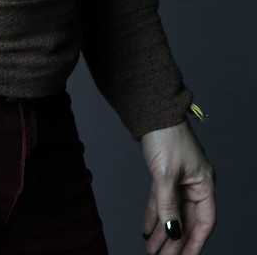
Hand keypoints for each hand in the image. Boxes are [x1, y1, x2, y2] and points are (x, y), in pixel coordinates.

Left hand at [140, 121, 214, 254]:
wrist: (151, 109)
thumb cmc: (165, 136)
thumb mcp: (165, 174)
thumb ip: (168, 205)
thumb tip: (173, 233)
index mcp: (204, 183)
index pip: (204, 221)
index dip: (195, 242)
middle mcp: (195, 183)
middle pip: (187, 219)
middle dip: (174, 240)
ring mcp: (180, 178)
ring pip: (172, 210)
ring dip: (162, 230)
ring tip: (151, 249)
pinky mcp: (165, 172)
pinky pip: (161, 199)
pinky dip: (154, 213)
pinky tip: (146, 228)